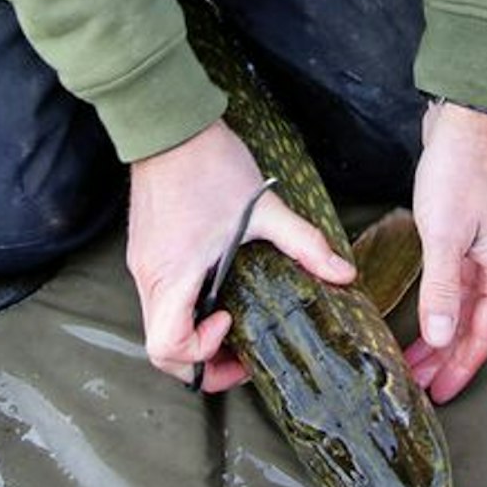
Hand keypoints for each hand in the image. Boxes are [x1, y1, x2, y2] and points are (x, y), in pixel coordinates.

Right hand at [127, 119, 355, 393]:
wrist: (169, 125)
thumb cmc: (208, 164)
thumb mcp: (264, 208)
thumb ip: (305, 244)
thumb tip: (343, 274)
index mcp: (172, 274)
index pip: (166, 347)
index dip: (201, 354)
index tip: (233, 324)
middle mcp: (149, 276)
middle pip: (160, 348)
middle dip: (201, 360)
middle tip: (240, 352)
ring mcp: (143, 265)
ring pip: (158, 325)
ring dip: (194, 335)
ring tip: (234, 323)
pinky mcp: (146, 252)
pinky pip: (160, 300)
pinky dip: (186, 311)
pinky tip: (218, 292)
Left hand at [403, 100, 486, 403]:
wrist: (462, 122)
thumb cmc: (460, 172)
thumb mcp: (446, 233)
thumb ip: (443, 287)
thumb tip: (441, 337)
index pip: (486, 332)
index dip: (462, 365)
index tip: (439, 394)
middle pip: (474, 324)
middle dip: (447, 358)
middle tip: (417, 388)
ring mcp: (483, 251)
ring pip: (460, 307)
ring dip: (438, 335)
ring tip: (412, 363)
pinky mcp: (464, 238)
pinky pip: (452, 286)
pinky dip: (436, 307)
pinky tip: (420, 321)